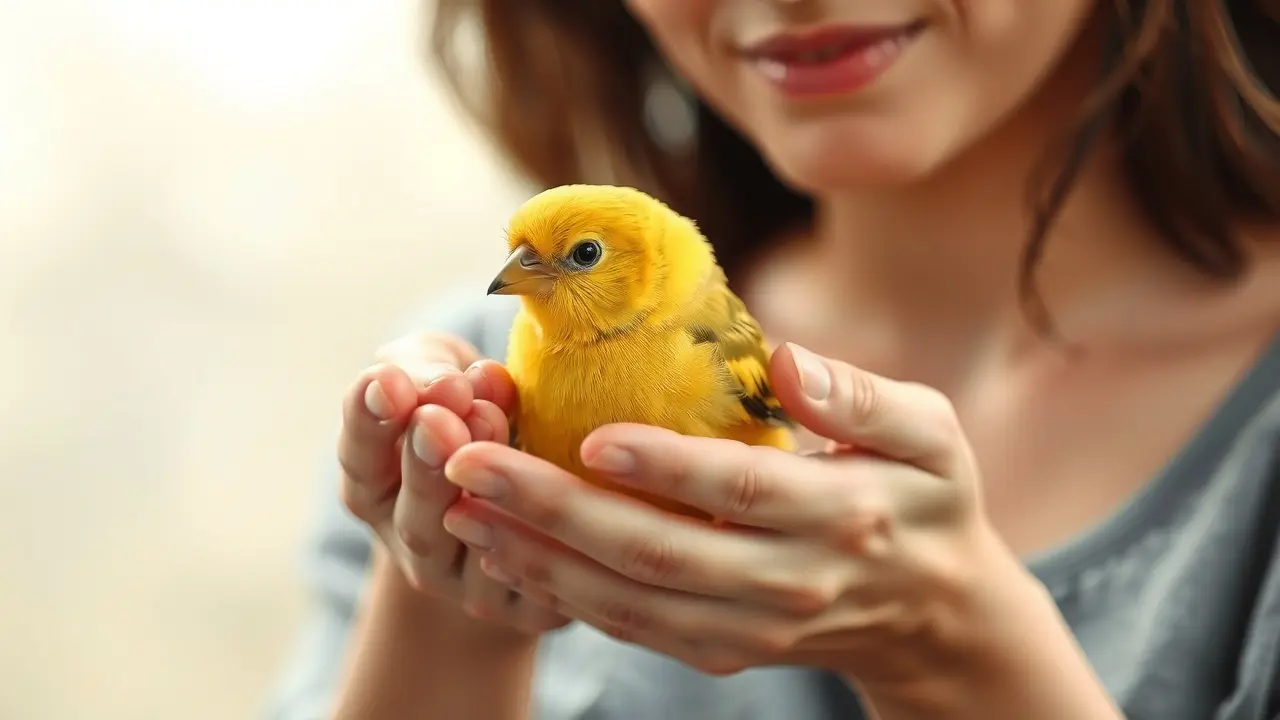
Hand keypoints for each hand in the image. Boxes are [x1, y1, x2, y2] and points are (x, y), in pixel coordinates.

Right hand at [337, 332, 567, 635]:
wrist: (534, 486)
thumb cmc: (478, 409)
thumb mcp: (440, 370)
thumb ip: (430, 368)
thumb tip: (458, 383)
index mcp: (378, 484)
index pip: (360, 456)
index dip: (369, 418)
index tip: (389, 381)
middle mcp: (413, 542)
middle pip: (414, 515)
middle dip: (425, 463)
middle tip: (439, 416)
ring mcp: (467, 583)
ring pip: (473, 547)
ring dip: (484, 492)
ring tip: (496, 428)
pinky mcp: (527, 607)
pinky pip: (534, 579)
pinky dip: (542, 534)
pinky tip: (554, 492)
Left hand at [441, 343, 1031, 684]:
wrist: (935, 613)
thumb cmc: (925, 498)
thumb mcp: (930, 433)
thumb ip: (862, 397)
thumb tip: (786, 359)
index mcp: (840, 514)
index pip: (736, 489)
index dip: (662, 465)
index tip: (588, 434)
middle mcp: (790, 583)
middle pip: (658, 552)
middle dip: (553, 509)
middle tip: (470, 464)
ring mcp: (752, 628)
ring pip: (630, 602)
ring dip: (537, 557)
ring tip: (462, 508)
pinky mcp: (724, 651)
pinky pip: (633, 629)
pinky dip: (564, 593)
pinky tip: (506, 551)